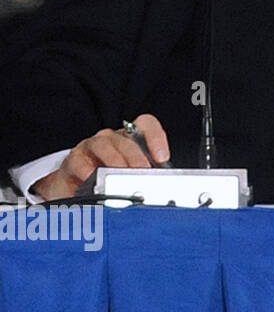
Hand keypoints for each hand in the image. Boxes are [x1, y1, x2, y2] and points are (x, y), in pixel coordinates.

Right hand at [30, 114, 170, 200]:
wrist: (76, 186)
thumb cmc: (110, 178)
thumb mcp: (131, 175)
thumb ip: (145, 175)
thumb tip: (159, 187)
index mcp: (130, 138)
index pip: (145, 125)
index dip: (156, 138)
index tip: (162, 158)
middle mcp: (111, 139)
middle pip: (126, 140)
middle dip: (136, 158)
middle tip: (142, 174)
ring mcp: (90, 147)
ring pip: (103, 145)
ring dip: (115, 161)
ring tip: (121, 177)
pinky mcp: (73, 161)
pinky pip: (79, 162)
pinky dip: (86, 171)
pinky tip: (93, 180)